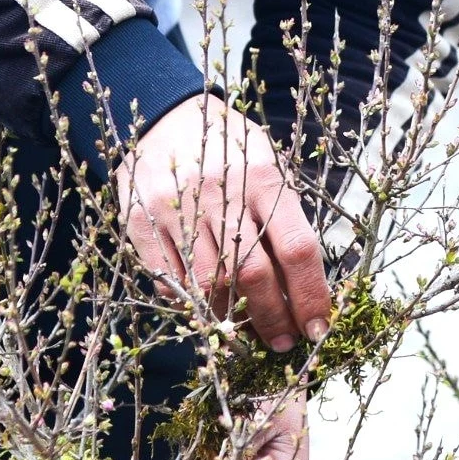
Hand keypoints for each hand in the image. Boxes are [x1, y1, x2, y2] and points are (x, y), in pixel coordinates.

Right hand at [117, 94, 330, 351]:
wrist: (163, 118)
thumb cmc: (229, 147)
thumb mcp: (267, 163)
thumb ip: (284, 216)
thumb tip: (306, 285)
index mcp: (263, 177)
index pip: (296, 248)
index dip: (310, 295)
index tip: (318, 327)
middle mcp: (220, 193)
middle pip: (253, 275)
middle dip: (273, 318)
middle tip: (283, 342)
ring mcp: (177, 209)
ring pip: (209, 285)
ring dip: (232, 320)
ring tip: (246, 332)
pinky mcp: (141, 222)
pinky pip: (170, 279)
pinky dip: (191, 302)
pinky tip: (207, 307)